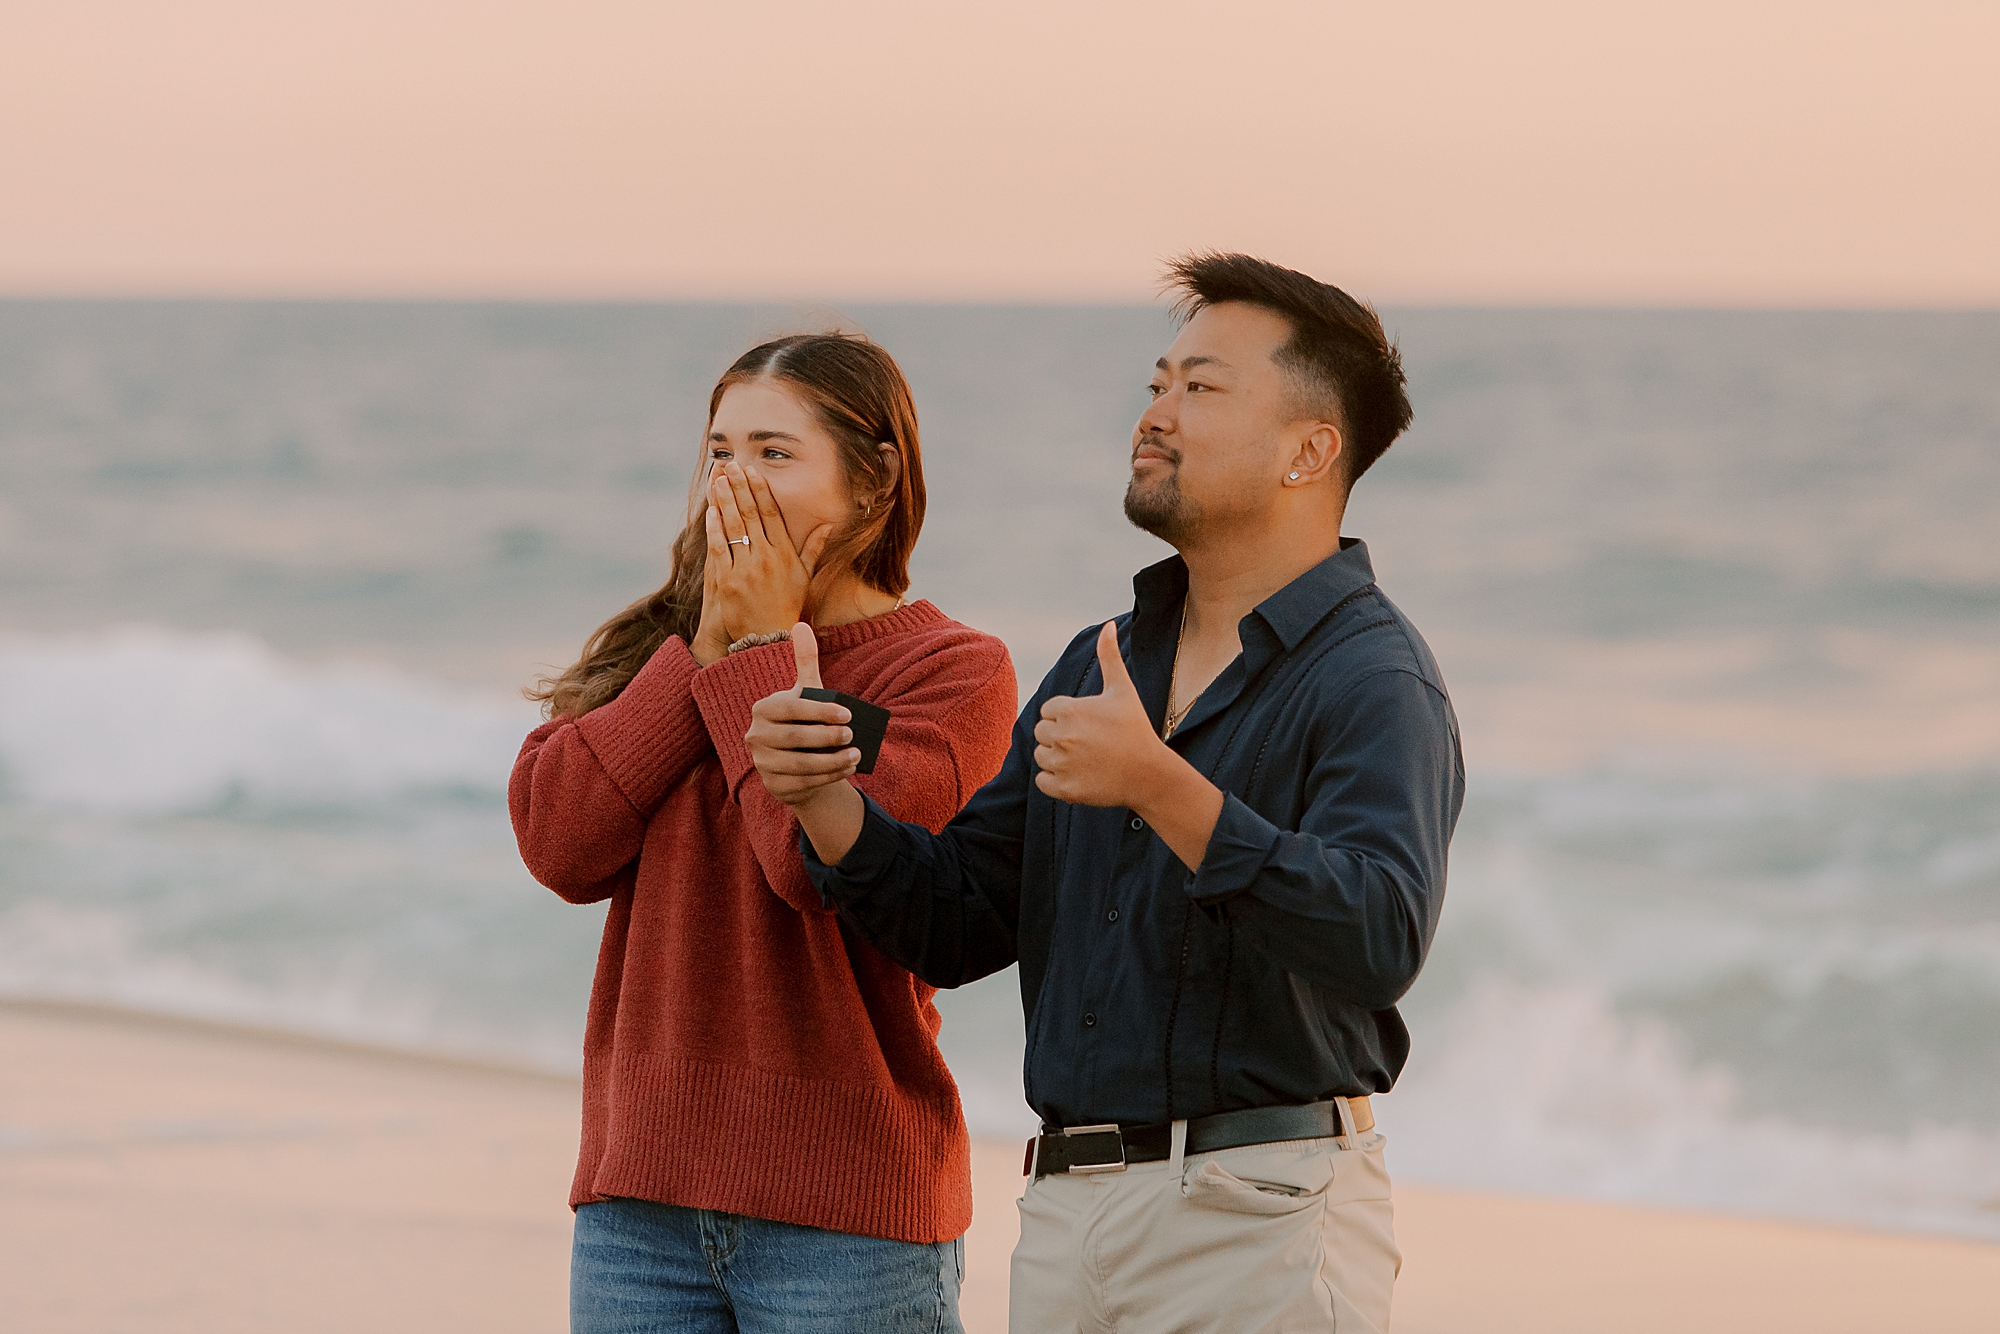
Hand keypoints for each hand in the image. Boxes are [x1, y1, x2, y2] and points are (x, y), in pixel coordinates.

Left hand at [692, 463, 829, 663]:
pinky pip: (719, 548)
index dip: (761, 490)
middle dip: (740, 487)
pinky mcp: (727, 581)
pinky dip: (714, 528)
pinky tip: (710, 510)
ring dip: (725, 500)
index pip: (771, 514)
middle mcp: (767, 558)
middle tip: (731, 465)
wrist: (768, 638)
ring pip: (734, 527)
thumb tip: (828, 525)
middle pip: (750, 514)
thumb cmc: (788, 606)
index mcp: (785, 554)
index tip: (753, 471)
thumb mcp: (805, 577)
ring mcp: (746, 569)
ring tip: (719, 478)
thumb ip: (814, 549)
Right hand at [747, 623, 860, 806]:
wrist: (798, 763)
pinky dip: (828, 777)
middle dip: (827, 737)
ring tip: (856, 755)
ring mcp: (762, 763)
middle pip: (794, 738)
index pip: (791, 709)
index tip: (848, 715)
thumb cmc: (804, 722)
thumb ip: (804, 662)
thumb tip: (800, 625)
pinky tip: (847, 769)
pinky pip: (803, 783)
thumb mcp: (806, 693)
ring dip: (832, 761)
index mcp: (763, 710)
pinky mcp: (773, 786)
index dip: (820, 712)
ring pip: (800, 764)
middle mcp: (756, 737)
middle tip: (853, 735)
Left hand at [1034, 621, 1174, 807]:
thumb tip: (1109, 625)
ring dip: (1057, 759)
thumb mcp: (1122, 690)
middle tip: (1088, 743)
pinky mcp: (1063, 789)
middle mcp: (1062, 736)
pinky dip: (1055, 781)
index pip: (1048, 710)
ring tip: (1086, 759)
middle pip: (1042, 733)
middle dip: (1060, 736)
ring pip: (1041, 757)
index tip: (1090, 725)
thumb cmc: (1135, 729)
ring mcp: (1062, 764)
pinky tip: (1079, 775)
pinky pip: (1042, 782)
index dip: (1068, 717)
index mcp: (1070, 710)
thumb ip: (1109, 656)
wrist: (1149, 774)